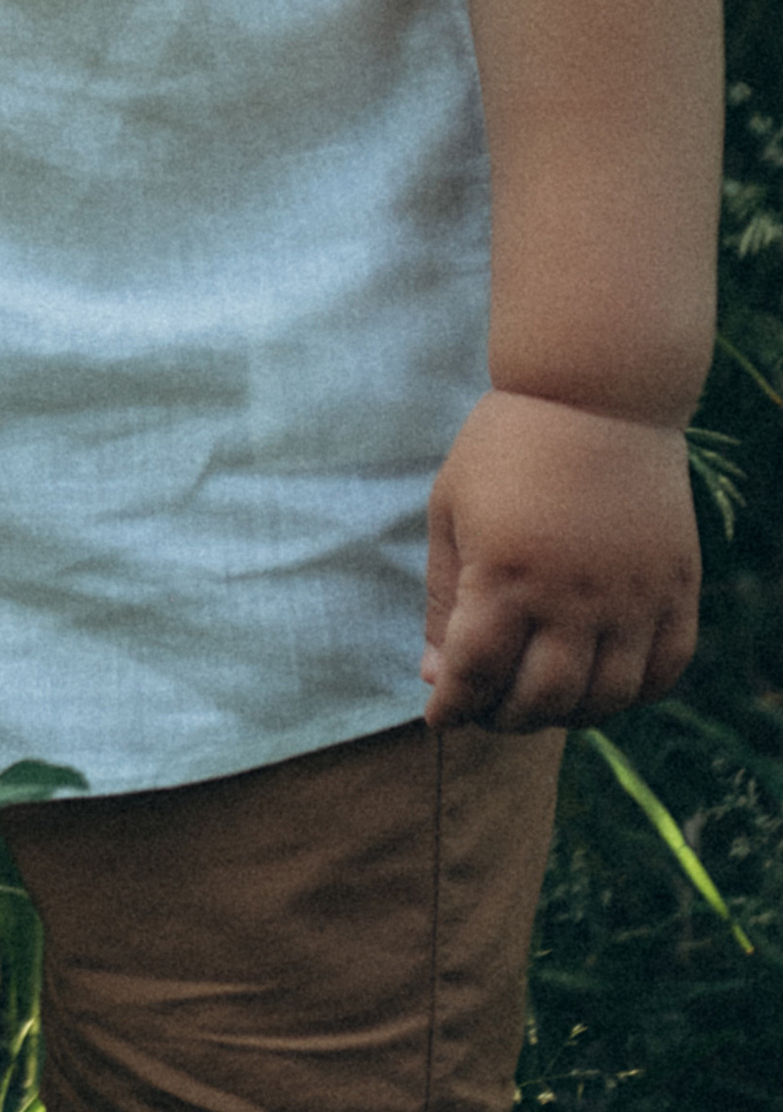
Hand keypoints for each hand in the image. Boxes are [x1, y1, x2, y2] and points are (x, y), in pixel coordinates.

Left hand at [421, 387, 698, 729]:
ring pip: (604, 699)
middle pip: (541, 700)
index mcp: (506, 576)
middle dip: (504, 717)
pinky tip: (602, 684)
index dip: (452, 705)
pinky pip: (664, 671)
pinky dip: (632, 694)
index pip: (476, 675)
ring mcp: (632, 598)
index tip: (439, 715)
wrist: (595, 393)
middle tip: (488, 708)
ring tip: (540, 701)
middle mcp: (573, 599)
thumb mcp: (451, 511)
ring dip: (566, 715)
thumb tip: (435, 674)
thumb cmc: (507, 446)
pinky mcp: (675, 588)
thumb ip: (443, 598)